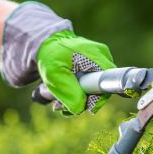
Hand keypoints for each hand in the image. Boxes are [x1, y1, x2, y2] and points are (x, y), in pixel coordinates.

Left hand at [0, 2, 114, 113]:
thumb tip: (80, 109)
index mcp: (98, 57)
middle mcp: (102, 60)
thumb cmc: (50, 55)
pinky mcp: (90, 71)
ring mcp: (97, 66)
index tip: (82, 107)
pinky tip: (61, 97)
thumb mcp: (55, 74)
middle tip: (60, 107)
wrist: (44, 44)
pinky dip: (73, 96)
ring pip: (92, 93)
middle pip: (100, 92)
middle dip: (80, 103)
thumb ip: (69, 92)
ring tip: (56, 102)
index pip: (107, 85)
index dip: (97, 100)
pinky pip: (87, 90)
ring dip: (73, 102)